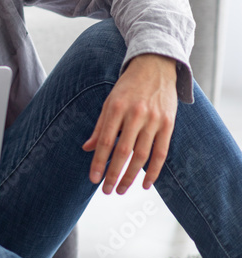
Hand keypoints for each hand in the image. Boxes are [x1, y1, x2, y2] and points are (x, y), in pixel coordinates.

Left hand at [82, 54, 177, 193]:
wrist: (156, 67)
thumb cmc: (128, 87)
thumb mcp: (109, 102)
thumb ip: (100, 127)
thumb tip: (87, 148)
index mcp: (117, 108)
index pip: (106, 141)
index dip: (99, 162)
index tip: (93, 179)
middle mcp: (136, 114)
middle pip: (124, 151)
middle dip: (114, 174)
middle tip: (107, 190)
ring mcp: (155, 120)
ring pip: (143, 155)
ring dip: (132, 176)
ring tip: (122, 189)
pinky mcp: (169, 124)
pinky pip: (161, 152)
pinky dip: (154, 171)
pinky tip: (145, 184)